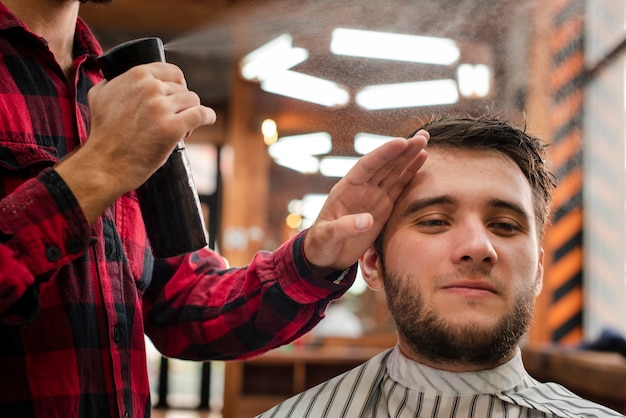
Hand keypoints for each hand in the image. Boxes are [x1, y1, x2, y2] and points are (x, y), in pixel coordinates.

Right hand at [55, 62, 215, 222]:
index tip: (176, 97)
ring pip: (193, 101)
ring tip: (180, 128)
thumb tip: (118, 76)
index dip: (177, 85)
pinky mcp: (172, 128)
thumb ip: (112, 81)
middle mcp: (149, 88)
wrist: (105, 163)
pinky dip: (208, 117)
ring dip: (191, 113)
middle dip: (180, 105)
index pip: (171, 72)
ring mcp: (161, 107)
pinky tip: (207, 120)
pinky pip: (202, 114)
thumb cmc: (103, 134)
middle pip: (183, 90)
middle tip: (172, 120)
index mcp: (136, 75)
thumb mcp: (99, 96)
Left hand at [304, 130, 428, 272]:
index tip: (402, 142)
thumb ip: (344, 227)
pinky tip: (421, 158)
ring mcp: (373, 195)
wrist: (327, 255)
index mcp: (346, 189)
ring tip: (424, 140)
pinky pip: (399, 186)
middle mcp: (361, 188)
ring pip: (393, 171)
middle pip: (384, 164)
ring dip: (409, 156)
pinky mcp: (383, 206)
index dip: (384, 154)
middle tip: (422, 136)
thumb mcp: (327, 237)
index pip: (367, 166)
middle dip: (402, 149)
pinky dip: (410, 173)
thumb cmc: (321, 244)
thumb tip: (366, 221)